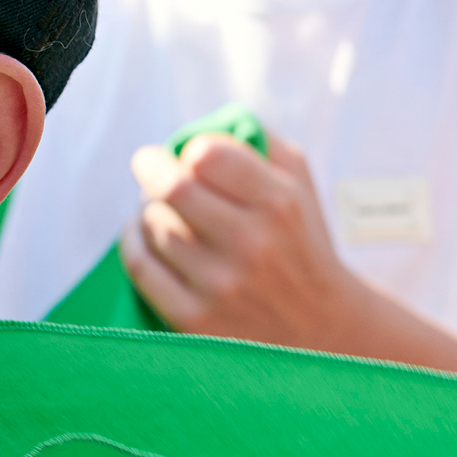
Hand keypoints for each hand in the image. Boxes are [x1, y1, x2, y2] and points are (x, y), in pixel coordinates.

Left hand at [119, 132, 372, 347]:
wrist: (323, 330)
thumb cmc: (301, 245)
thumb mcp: (299, 186)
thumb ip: (257, 143)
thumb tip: (201, 126)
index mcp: (279, 204)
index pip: (207, 155)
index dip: (189, 149)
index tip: (184, 155)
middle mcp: (251, 244)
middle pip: (172, 188)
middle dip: (151, 168)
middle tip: (149, 166)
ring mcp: (220, 285)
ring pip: (154, 225)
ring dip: (146, 209)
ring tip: (158, 208)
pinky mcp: (195, 319)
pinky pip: (141, 266)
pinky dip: (133, 243)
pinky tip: (142, 235)